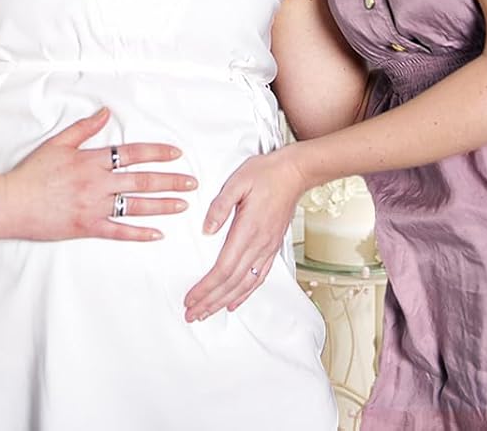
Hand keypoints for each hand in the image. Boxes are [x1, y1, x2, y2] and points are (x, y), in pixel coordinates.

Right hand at [0, 108, 196, 243]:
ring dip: (162, 205)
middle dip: (170, 181)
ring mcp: (93, 207)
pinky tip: (157, 234)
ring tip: (183, 205)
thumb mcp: (58, 143)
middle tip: (192, 182)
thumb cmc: (33, 172)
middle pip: (141, 180)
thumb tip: (106, 112)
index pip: (131, 153)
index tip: (176, 154)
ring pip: (135, 206)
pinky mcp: (87, 227)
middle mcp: (96, 183)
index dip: (156, 153)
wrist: (12, 202)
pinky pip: (119, 232)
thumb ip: (84, 129)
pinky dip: (139, 233)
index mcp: (91, 160)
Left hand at [183, 148, 307, 321]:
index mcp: (247, 229)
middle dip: (210, 301)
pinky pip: (258, 277)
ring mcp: (267, 248)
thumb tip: (206, 229)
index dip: (206, 288)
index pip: (223, 268)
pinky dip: (245, 294)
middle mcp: (259, 244)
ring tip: (207, 312)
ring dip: (224, 302)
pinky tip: (234, 302)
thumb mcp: (237, 181)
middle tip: (192, 314)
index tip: (191, 298)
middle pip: (231, 283)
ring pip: (244, 284)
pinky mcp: (272, 247)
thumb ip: (220, 206)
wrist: (294, 173)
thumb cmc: (266, 173)